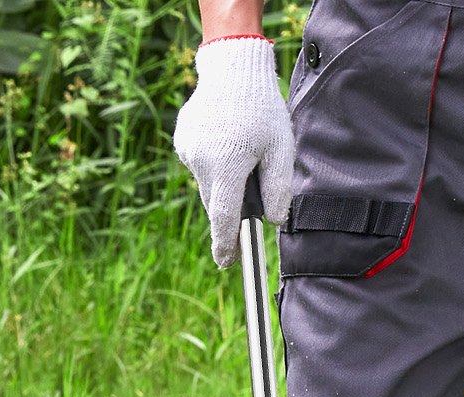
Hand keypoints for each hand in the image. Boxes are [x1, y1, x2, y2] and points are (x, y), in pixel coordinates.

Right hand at [173, 36, 294, 267]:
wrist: (232, 67)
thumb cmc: (262, 107)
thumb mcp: (281, 148)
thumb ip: (279, 188)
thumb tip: (274, 221)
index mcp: (227, 166)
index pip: (225, 218)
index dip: (226, 244)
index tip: (226, 263)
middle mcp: (202, 162)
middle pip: (217, 204)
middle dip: (231, 206)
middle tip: (249, 185)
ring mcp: (188, 151)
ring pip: (208, 184)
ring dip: (223, 181)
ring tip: (240, 151)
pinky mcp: (182, 141)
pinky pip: (200, 165)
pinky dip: (213, 163)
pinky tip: (226, 140)